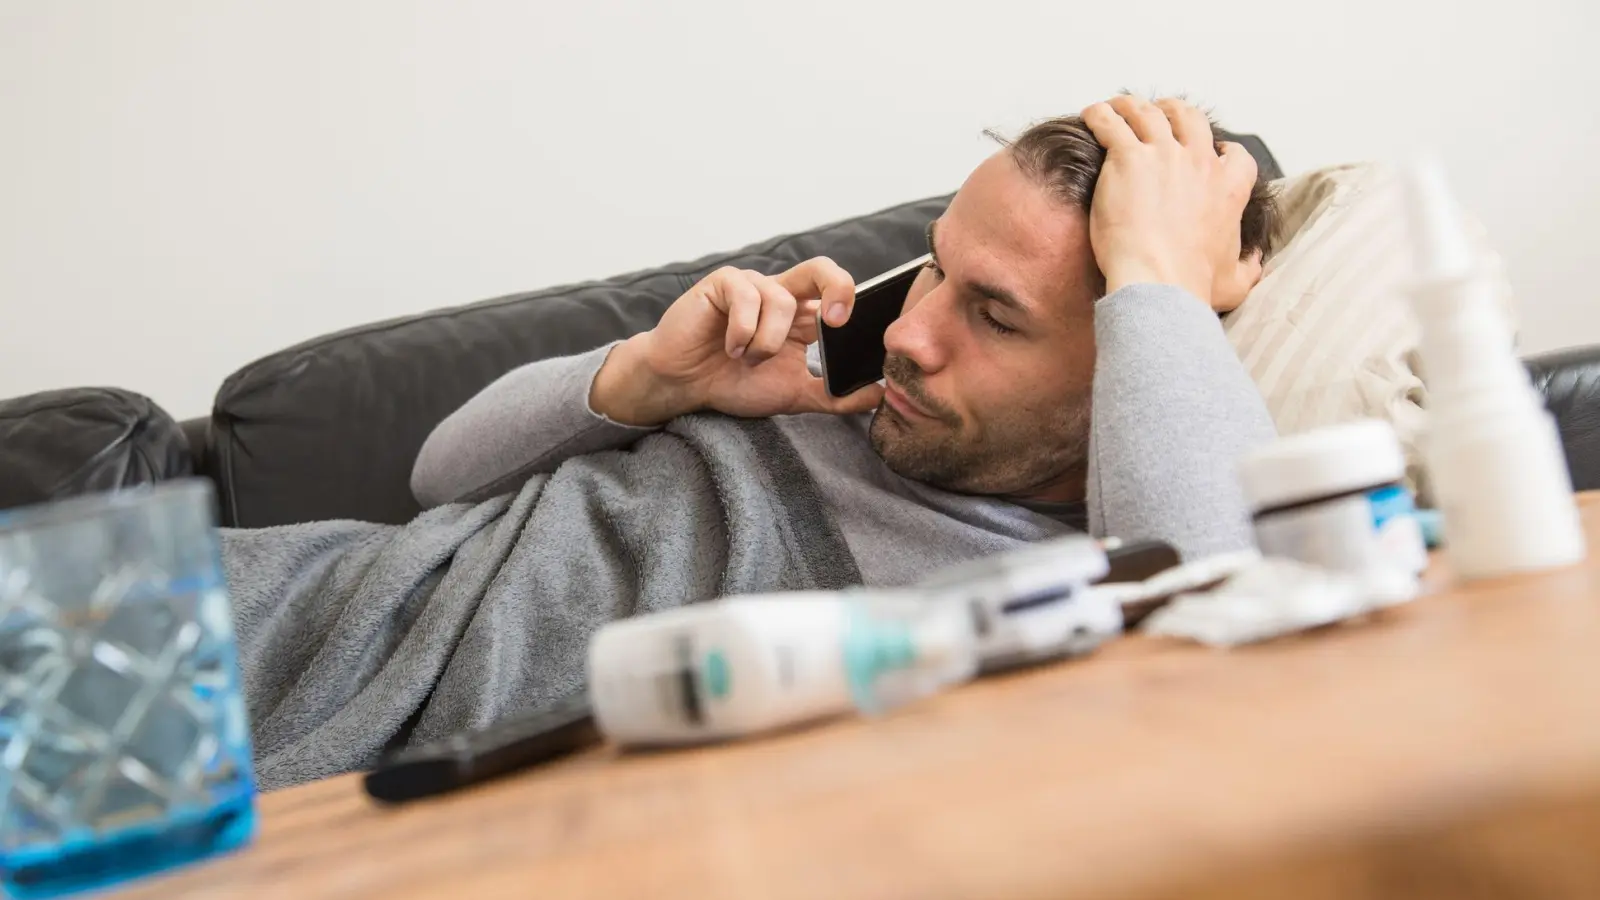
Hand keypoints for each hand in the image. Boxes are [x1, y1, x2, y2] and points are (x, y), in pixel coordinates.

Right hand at [591, 258, 886, 424]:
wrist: (683, 386)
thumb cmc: (732, 383)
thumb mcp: (791, 395)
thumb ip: (832, 396)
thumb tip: (879, 396)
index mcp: (798, 315)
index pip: (835, 294)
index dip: (850, 303)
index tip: (851, 330)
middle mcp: (778, 294)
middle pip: (820, 268)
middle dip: (837, 286)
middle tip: (837, 320)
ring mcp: (750, 286)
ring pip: (781, 300)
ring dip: (768, 341)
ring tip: (747, 359)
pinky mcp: (721, 284)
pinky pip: (746, 297)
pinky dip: (743, 331)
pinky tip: (729, 348)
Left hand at [1081, 96, 1263, 311]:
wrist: (1158, 281)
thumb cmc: (1191, 283)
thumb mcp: (1235, 280)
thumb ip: (1249, 266)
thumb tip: (1255, 263)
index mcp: (1228, 188)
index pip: (1236, 155)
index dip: (1224, 150)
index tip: (1213, 151)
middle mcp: (1199, 163)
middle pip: (1190, 118)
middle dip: (1174, 111)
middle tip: (1158, 113)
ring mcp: (1163, 155)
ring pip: (1148, 112)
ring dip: (1132, 106)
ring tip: (1118, 107)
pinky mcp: (1128, 158)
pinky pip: (1112, 123)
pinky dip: (1101, 115)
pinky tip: (1092, 115)